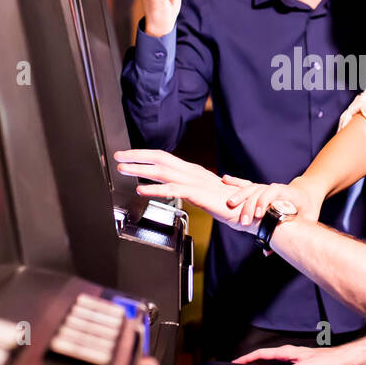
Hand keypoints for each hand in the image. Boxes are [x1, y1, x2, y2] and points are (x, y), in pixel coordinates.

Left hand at [113, 149, 251, 231]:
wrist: (247, 209)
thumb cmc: (228, 204)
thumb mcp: (203, 192)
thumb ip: (188, 187)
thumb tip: (173, 187)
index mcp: (192, 171)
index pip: (164, 157)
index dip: (145, 155)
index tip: (128, 156)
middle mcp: (192, 171)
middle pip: (160, 158)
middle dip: (137, 156)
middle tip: (118, 156)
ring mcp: (194, 181)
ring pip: (162, 170)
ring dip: (140, 168)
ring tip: (123, 168)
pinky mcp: (197, 193)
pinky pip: (172, 189)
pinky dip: (155, 188)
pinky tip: (142, 189)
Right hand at [220, 176, 322, 227]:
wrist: (307, 193)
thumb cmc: (308, 209)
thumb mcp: (305, 222)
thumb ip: (289, 236)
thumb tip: (267, 252)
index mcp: (289, 193)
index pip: (275, 192)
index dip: (266, 201)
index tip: (259, 214)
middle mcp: (276, 188)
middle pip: (260, 192)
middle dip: (250, 205)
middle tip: (244, 222)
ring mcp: (267, 188)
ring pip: (252, 188)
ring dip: (240, 195)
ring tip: (230, 204)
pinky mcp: (260, 189)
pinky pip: (247, 184)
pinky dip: (236, 182)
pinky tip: (224, 178)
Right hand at [233, 344, 350, 364]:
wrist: (344, 361)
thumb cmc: (328, 363)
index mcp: (287, 352)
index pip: (261, 353)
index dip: (246, 359)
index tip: (234, 364)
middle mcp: (289, 353)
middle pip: (264, 357)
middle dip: (250, 362)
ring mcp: (294, 359)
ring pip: (272, 362)